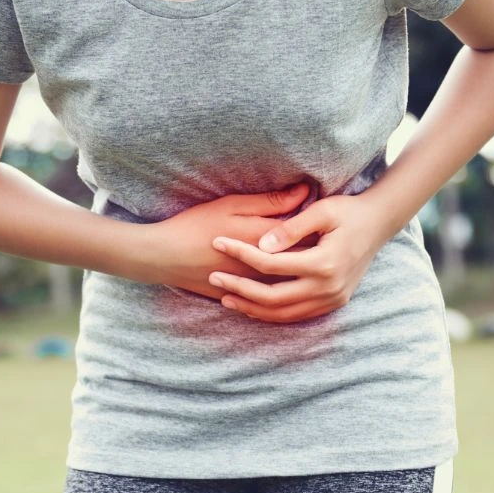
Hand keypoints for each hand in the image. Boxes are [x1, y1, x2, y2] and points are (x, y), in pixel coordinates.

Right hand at [144, 182, 319, 299]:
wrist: (163, 257)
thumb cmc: (195, 225)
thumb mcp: (232, 205)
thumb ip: (270, 202)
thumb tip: (303, 192)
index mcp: (263, 239)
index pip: (304, 233)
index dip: (319, 226)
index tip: (330, 218)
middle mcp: (262, 267)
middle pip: (301, 260)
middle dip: (316, 250)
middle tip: (328, 238)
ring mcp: (252, 286)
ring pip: (289, 283)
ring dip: (303, 273)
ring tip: (313, 260)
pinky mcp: (241, 298)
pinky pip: (272, 300)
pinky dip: (285, 291)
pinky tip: (293, 282)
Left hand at [207, 192, 392, 322]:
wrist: (379, 224)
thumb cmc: (348, 211)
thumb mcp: (322, 211)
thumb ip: (291, 228)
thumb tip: (261, 245)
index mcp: (324, 263)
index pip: (271, 264)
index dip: (241, 254)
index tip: (218, 243)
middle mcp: (328, 287)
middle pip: (273, 297)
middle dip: (240, 289)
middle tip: (213, 279)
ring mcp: (332, 299)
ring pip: (284, 313)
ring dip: (252, 308)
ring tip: (226, 299)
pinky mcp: (333, 303)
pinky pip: (297, 316)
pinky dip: (272, 313)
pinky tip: (252, 307)